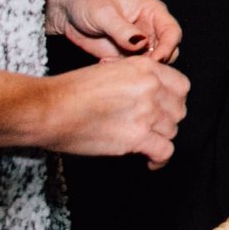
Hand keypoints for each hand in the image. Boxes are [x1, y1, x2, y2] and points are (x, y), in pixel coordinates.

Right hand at [43, 54, 187, 166]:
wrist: (47, 109)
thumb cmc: (70, 92)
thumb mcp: (111, 71)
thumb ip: (137, 79)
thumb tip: (154, 94)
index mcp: (145, 67)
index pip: (181, 86)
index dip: (173, 100)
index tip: (163, 109)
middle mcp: (151, 87)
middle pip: (179, 109)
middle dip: (167, 119)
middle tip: (151, 127)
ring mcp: (146, 112)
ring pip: (172, 130)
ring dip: (159, 137)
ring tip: (144, 142)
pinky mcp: (137, 137)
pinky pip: (164, 151)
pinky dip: (160, 159)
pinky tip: (150, 161)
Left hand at [47, 0, 181, 62]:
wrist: (66, 10)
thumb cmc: (87, 1)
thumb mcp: (104, 13)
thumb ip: (123, 30)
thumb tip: (142, 44)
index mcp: (153, 12)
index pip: (172, 32)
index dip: (168, 47)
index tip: (156, 59)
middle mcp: (151, 28)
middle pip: (168, 51)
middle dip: (154, 61)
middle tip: (132, 66)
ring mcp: (139, 44)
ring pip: (151, 63)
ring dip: (136, 68)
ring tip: (111, 62)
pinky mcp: (125, 55)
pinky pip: (133, 69)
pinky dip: (122, 71)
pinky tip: (104, 63)